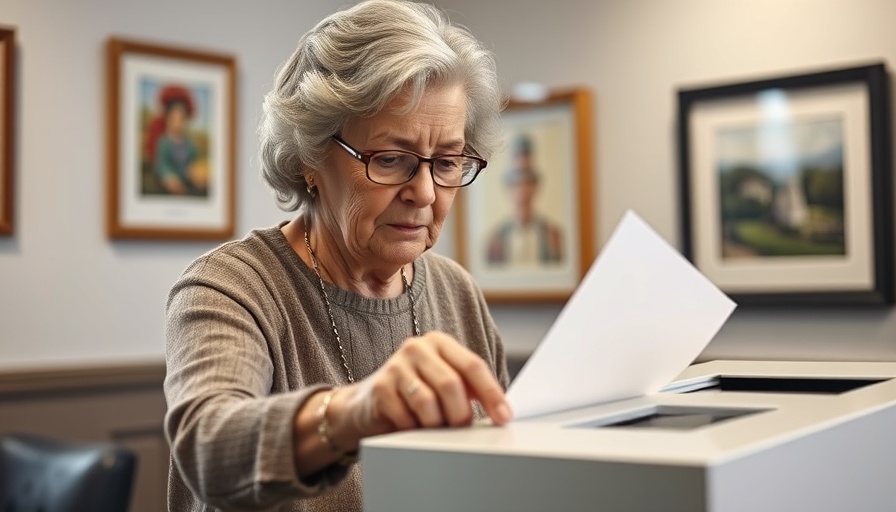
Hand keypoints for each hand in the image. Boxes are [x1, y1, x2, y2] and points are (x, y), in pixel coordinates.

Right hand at [331, 331, 512, 447]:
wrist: (366, 404)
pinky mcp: (379, 388)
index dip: (492, 394)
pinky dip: (414, 429)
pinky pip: (406, 417)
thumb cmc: (414, 393)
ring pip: (428, 403)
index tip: (504, 417)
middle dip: (461, 414)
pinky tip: (411, 426)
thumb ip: (469, 388)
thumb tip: (501, 411)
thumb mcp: (443, 382)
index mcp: (440, 342)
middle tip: (461, 428)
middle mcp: (417, 348)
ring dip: (436, 424)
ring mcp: (395, 366)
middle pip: (452, 385)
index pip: (473, 365)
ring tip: (434, 427)